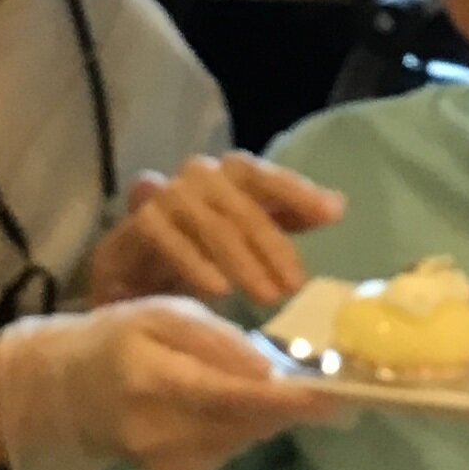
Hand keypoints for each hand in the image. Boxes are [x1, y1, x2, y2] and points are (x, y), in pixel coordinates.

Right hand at [0, 297, 347, 469]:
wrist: (67, 392)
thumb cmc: (120, 338)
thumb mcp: (163, 314)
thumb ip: (216, 339)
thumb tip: (269, 371)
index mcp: (153, 379)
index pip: (232, 396)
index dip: (287, 400)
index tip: (334, 396)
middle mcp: (158, 432)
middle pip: (246, 424)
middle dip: (291, 408)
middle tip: (325, 388)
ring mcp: (165, 462)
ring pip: (243, 439)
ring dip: (269, 416)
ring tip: (277, 389)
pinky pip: (229, 450)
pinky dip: (243, 428)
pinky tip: (232, 408)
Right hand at [83, 153, 346, 309]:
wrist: (131, 283)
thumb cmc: (200, 258)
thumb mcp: (250, 240)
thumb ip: (287, 220)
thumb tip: (336, 205)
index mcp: (228, 177)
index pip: (262, 173)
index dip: (295, 189)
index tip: (330, 215)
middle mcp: (196, 177)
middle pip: (237, 199)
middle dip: (270, 242)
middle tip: (293, 286)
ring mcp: (161, 196)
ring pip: (206, 218)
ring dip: (239, 257)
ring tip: (266, 296)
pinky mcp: (134, 225)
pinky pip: (166, 236)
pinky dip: (194, 263)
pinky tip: (218, 292)